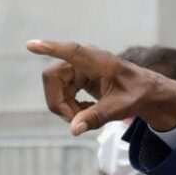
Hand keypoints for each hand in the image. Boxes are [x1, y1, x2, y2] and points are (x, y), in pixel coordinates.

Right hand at [27, 39, 175, 135]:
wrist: (145, 91)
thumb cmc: (137, 94)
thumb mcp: (120, 108)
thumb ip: (96, 117)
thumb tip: (73, 130)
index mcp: (98, 61)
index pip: (71, 51)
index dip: (49, 49)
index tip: (30, 45)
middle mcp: (84, 60)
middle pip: (52, 78)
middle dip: (58, 102)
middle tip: (74, 120)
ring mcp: (78, 68)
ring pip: (54, 88)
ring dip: (64, 107)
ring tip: (85, 117)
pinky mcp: (76, 77)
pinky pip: (60, 92)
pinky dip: (69, 106)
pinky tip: (86, 110)